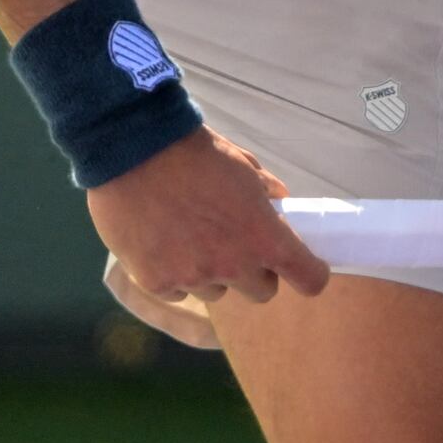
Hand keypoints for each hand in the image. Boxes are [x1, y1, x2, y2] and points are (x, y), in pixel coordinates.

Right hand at [85, 130, 326, 330]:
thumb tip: (281, 201)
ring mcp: (193, 278)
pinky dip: (174, 274)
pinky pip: (178, 291)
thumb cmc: (192, 152)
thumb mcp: (242, 164)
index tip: (303, 267)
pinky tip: (161, 242)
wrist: (132, 149)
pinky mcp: (156, 282)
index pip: (309, 279)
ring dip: (211, 273)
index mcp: (263, 237)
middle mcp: (233, 265)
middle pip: (262, 292)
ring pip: (216, 292)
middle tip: (235, 244)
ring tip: (188, 237)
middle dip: (254, 271)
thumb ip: (267, 190)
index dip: (310, 273)